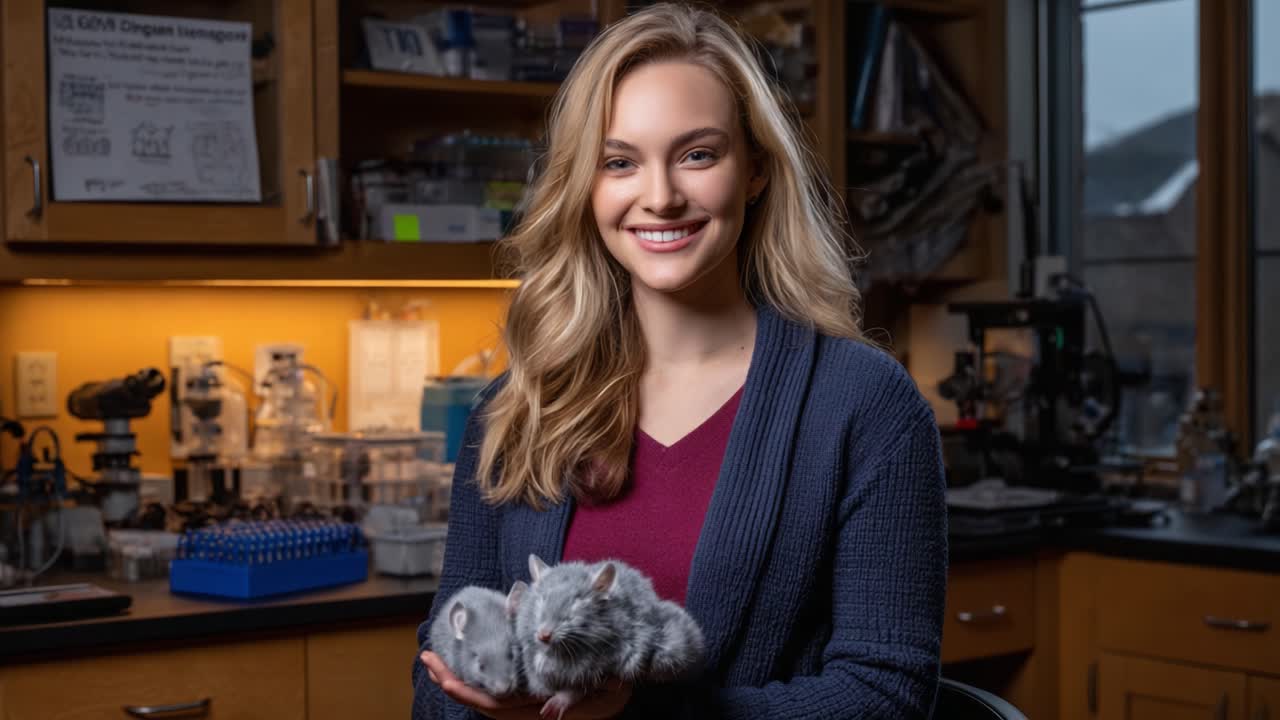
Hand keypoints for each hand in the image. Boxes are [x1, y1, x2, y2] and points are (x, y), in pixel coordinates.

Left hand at [420, 652, 632, 719]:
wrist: (619, 686)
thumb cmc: (611, 687)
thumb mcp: (600, 694)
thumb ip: (573, 702)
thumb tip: (549, 715)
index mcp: (536, 709)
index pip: (493, 705)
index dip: (466, 693)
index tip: (443, 678)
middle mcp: (524, 707)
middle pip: (479, 700)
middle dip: (450, 680)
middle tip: (426, 656)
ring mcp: (523, 698)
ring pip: (484, 693)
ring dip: (459, 676)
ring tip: (437, 657)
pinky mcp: (526, 687)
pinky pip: (494, 685)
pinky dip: (476, 673)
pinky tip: (466, 658)